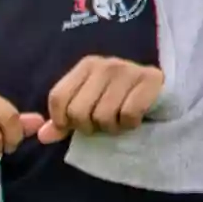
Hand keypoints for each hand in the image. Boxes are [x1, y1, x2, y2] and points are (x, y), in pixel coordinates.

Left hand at [41, 56, 163, 138]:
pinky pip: (128, 115)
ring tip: (119, 121)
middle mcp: (105, 65)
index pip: (58, 98)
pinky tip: (134, 118)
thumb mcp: (88, 107)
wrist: (161, 91)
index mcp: (86, 66)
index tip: (74, 126)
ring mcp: (128, 70)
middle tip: (102, 124)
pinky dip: (130, 124)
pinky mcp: (150, 80)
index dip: (62, 120)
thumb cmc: (119, 100)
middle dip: (89, 127)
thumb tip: (42, 136)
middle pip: (78, 111)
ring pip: (103, 116)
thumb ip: (64, 121)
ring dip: (111, 128)